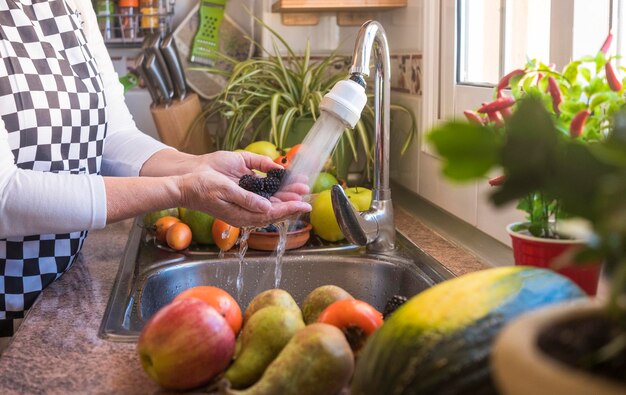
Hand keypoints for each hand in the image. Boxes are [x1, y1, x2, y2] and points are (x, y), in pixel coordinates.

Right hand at [177, 151, 310, 226]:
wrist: (185, 185)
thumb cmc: (201, 188)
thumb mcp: (225, 191)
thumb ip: (247, 200)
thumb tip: (268, 208)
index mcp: (242, 215)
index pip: (272, 214)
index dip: (290, 208)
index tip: (304, 204)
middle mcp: (245, 212)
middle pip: (275, 209)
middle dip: (292, 201)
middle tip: (307, 193)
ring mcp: (244, 205)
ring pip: (270, 202)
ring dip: (286, 195)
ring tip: (300, 187)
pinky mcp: (241, 196)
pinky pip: (263, 196)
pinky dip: (275, 190)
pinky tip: (283, 184)